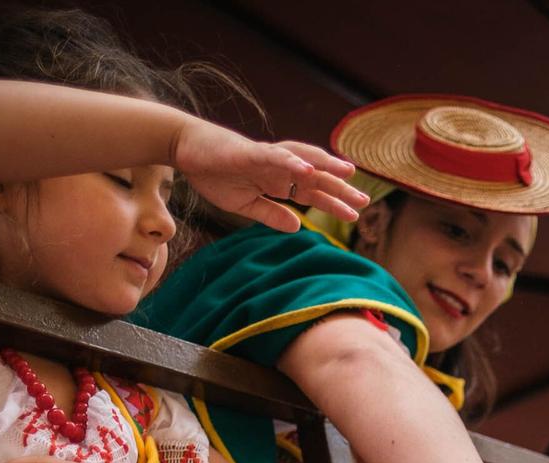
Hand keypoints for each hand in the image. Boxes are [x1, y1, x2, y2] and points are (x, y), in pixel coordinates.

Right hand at [167, 120, 369, 231]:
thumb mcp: (244, 205)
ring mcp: (266, 157)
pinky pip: (274, 156)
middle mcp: (279, 167)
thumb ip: (271, 214)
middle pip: (315, 177)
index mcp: (278, 181)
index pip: (312, 193)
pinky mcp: (250, 152)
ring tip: (347, 172)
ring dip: (325, 165)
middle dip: (339, 188)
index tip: (355, 215)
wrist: (185, 150)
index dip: (333, 203)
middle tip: (364, 201)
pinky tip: (308, 170)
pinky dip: (292, 161)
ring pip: (302, 159)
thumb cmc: (214, 174)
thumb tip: (297, 227)